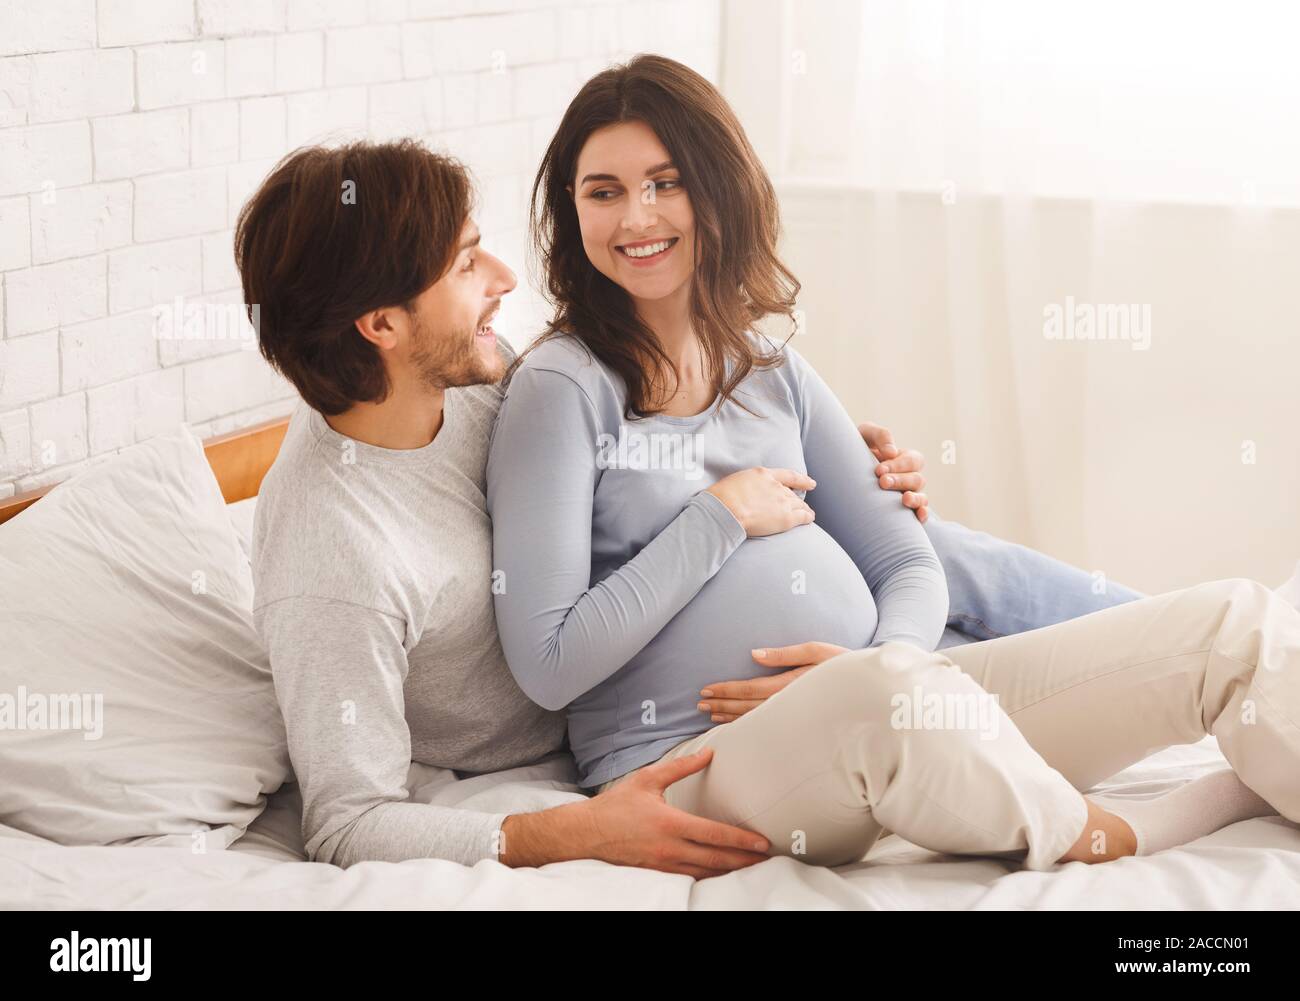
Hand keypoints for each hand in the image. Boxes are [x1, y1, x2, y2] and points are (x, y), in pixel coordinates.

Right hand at [500, 749, 769, 878]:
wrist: (587, 833)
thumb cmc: (616, 805)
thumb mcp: (648, 779)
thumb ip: (681, 767)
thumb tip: (708, 753)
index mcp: (670, 823)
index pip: (714, 835)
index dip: (741, 840)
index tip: (761, 841)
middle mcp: (670, 848)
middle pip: (717, 859)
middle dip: (745, 859)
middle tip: (767, 857)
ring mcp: (665, 864)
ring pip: (707, 872)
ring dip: (732, 869)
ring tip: (753, 864)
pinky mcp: (659, 871)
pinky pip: (692, 876)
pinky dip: (711, 875)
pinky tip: (723, 871)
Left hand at [697, 642, 850, 721]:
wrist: (872, 693)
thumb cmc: (845, 666)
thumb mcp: (817, 651)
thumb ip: (784, 653)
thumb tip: (753, 654)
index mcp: (790, 685)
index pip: (750, 689)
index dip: (726, 690)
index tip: (706, 691)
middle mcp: (789, 704)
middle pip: (747, 706)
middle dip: (721, 705)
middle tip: (699, 704)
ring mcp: (793, 716)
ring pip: (754, 719)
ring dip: (730, 716)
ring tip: (710, 714)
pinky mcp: (798, 722)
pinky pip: (767, 726)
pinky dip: (747, 725)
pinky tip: (734, 726)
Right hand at [705, 466, 815, 536]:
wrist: (727, 509)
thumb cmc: (722, 497)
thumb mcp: (736, 482)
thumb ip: (746, 486)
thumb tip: (744, 493)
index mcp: (763, 475)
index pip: (787, 476)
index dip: (801, 479)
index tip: (810, 482)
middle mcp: (776, 487)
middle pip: (792, 494)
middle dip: (798, 499)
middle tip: (803, 504)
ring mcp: (782, 502)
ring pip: (799, 505)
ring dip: (804, 509)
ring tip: (808, 513)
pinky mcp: (786, 518)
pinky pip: (803, 516)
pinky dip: (808, 517)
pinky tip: (810, 519)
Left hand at [857, 421, 928, 522]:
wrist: (839, 469)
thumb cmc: (856, 447)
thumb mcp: (866, 434)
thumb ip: (881, 436)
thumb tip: (891, 452)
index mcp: (904, 459)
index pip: (912, 461)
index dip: (899, 465)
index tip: (879, 469)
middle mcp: (909, 478)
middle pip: (917, 480)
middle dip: (901, 481)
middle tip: (882, 482)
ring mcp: (907, 495)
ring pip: (922, 498)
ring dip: (915, 499)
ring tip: (904, 500)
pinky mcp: (901, 511)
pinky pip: (918, 514)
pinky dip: (921, 514)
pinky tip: (918, 517)